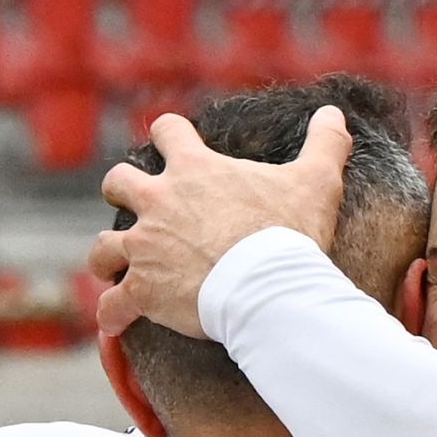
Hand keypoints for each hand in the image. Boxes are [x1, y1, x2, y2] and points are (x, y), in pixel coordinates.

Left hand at [88, 108, 352, 337]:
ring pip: (102, 247)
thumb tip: (334, 114)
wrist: (269, 289)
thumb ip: (325, 145)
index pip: (167, 131)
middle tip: (139, 209)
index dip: (170, 136)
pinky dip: (111, 315)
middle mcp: (159, 202)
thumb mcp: (316, 182)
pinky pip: (111, 305)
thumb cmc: (291, 234)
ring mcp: (145, 248)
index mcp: (194, 169)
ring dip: (108, 257)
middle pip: (117, 182)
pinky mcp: (142, 292)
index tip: (174, 146)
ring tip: (116, 269)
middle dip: (122, 193)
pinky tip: (115, 322)